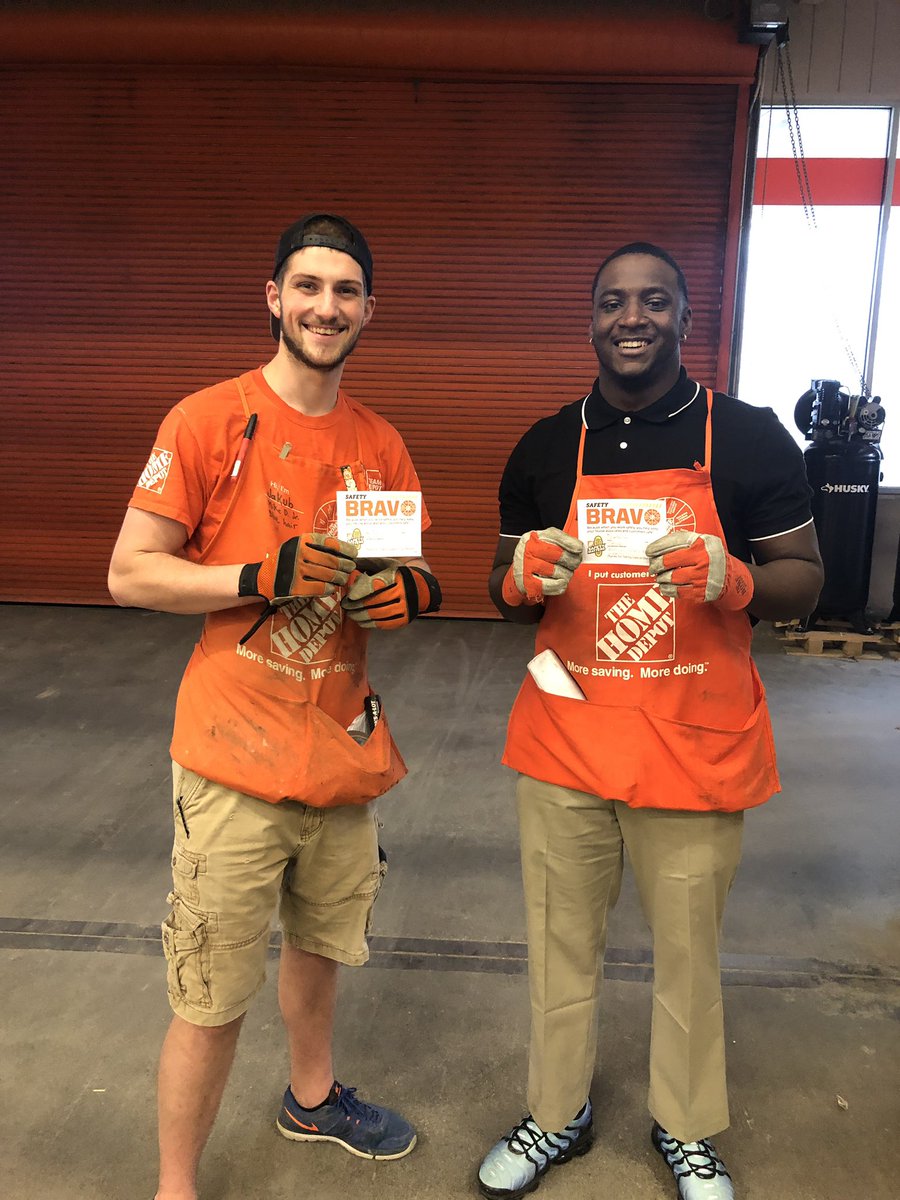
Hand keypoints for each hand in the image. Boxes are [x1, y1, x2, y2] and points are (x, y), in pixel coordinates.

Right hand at [238, 533, 356, 602]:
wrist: (262, 579)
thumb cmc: (284, 562)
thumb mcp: (296, 547)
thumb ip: (314, 547)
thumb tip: (343, 552)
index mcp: (301, 540)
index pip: (329, 542)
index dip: (345, 548)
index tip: (354, 553)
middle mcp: (299, 553)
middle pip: (332, 560)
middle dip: (345, 565)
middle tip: (350, 568)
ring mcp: (297, 571)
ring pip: (328, 575)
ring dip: (340, 578)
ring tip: (343, 579)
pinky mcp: (295, 587)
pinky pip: (320, 588)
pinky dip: (329, 589)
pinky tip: (331, 588)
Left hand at [342, 564, 441, 628]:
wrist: (419, 588)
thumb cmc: (396, 574)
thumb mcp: (386, 564)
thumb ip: (368, 563)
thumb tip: (349, 564)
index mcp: (398, 575)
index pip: (378, 584)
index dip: (362, 590)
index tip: (350, 595)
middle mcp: (405, 591)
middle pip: (377, 600)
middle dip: (358, 605)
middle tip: (346, 605)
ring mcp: (406, 606)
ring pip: (379, 614)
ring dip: (362, 616)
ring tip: (351, 614)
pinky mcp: (405, 618)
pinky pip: (385, 624)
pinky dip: (371, 624)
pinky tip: (361, 621)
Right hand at [501, 528, 583, 605]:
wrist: (518, 572)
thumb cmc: (535, 556)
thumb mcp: (544, 541)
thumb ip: (560, 541)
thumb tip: (579, 547)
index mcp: (534, 537)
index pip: (555, 536)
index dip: (570, 543)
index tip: (579, 549)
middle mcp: (529, 550)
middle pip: (560, 556)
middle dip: (572, 561)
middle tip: (573, 563)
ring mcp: (527, 567)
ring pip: (559, 572)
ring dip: (566, 575)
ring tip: (564, 573)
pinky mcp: (528, 584)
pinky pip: (553, 586)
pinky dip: (561, 585)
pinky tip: (560, 582)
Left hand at [645, 531, 753, 610]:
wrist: (731, 577)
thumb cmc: (711, 557)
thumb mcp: (703, 542)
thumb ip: (684, 540)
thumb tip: (658, 544)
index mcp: (702, 543)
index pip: (673, 542)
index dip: (658, 547)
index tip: (649, 551)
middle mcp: (702, 559)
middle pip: (669, 561)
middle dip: (656, 565)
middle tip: (652, 567)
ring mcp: (702, 576)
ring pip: (671, 578)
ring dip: (661, 578)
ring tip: (659, 577)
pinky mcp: (701, 591)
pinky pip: (677, 592)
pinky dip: (667, 590)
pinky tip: (665, 587)